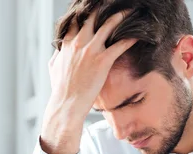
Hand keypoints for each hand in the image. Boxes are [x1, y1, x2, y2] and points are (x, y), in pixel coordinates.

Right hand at [41, 12, 136, 153]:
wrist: (67, 104)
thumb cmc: (60, 90)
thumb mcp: (53, 69)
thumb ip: (57, 56)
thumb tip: (58, 51)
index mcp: (67, 44)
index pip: (76, 20)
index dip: (85, 12)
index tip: (92, 7)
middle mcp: (78, 43)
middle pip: (93, 17)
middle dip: (103, 8)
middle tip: (113, 3)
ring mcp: (90, 50)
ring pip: (108, 26)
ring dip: (120, 17)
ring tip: (130, 12)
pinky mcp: (102, 60)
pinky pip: (120, 45)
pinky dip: (130, 38)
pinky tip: (138, 34)